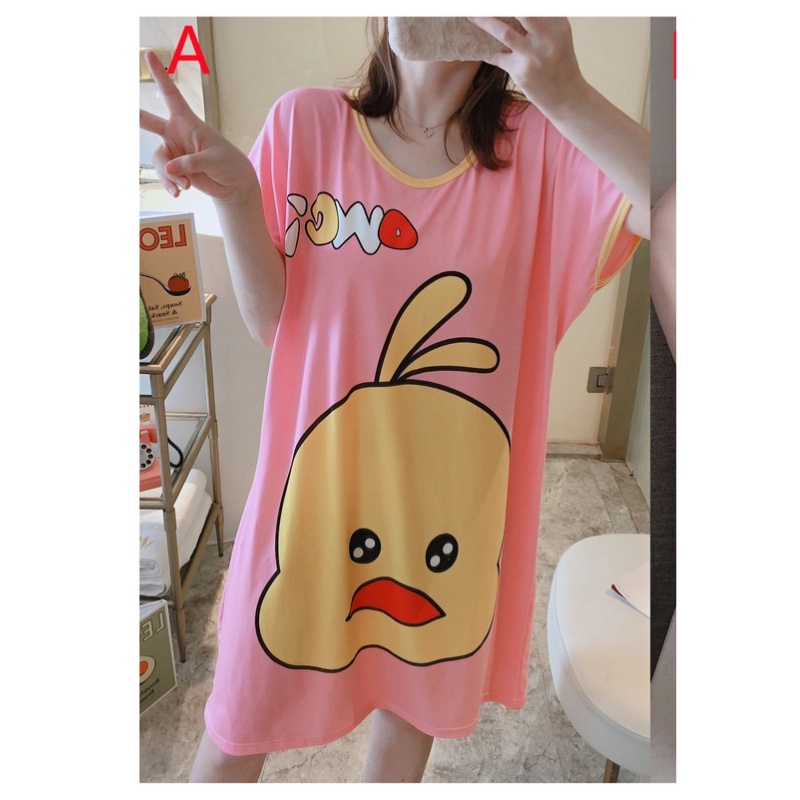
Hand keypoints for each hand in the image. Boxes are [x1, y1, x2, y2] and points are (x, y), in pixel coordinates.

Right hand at [139, 51, 256, 202]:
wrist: (233, 185)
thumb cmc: (228, 164)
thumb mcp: (213, 160)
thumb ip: (190, 163)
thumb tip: (169, 169)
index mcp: (188, 122)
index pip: (171, 95)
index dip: (160, 75)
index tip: (150, 55)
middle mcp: (176, 134)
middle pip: (148, 122)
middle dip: (135, 116)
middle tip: (121, 107)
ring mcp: (174, 151)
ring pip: (158, 159)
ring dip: (169, 175)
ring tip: (184, 186)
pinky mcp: (175, 169)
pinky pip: (164, 175)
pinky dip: (170, 184)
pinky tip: (179, 192)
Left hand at [467, 17, 586, 118]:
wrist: (566, 97)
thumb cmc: (560, 63)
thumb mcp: (559, 36)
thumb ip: (544, 19)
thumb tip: (518, 12)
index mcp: (558, 23)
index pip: (535, 5)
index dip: (518, 6)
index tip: (506, 5)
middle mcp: (546, 36)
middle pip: (521, 11)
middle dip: (498, 6)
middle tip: (476, 4)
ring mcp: (532, 55)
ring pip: (504, 33)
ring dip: (483, 21)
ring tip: (469, 15)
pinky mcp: (520, 72)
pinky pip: (496, 57)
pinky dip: (485, 51)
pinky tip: (475, 46)